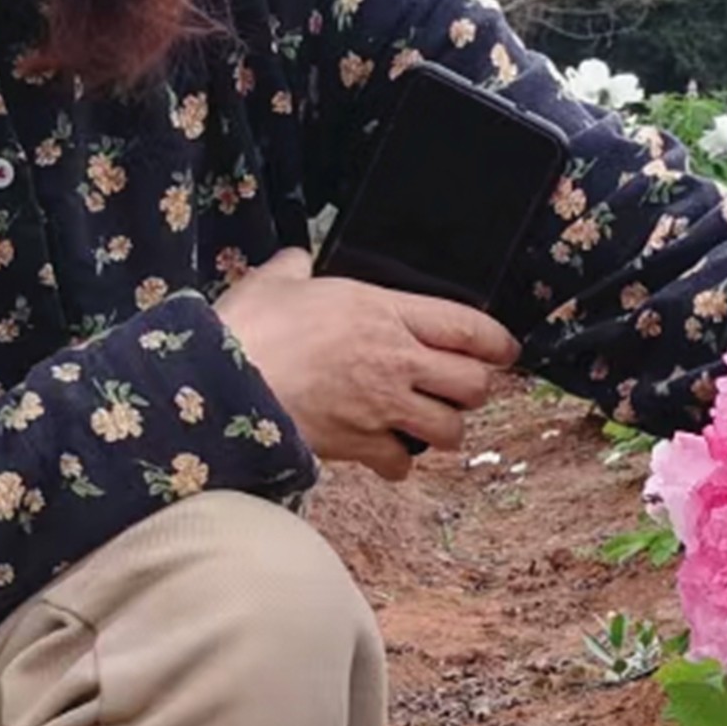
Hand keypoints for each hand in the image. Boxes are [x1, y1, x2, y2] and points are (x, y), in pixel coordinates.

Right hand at [216, 248, 517, 476]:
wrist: (222, 386)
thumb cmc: (248, 330)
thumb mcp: (274, 281)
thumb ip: (295, 267)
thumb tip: (296, 260)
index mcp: (384, 312)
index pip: (467, 326)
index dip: (496, 341)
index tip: (504, 349)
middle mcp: (395, 361)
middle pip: (473, 384)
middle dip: (475, 389)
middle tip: (460, 389)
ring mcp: (381, 407)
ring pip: (449, 430)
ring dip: (444, 430)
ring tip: (429, 424)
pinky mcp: (360, 445)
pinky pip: (401, 464)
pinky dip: (397, 464)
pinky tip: (386, 456)